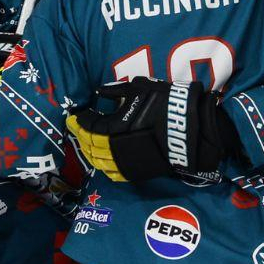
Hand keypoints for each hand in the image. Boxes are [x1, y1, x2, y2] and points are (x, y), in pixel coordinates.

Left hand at [66, 78, 241, 183]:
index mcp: (112, 129)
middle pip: (89, 145)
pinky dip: (103, 166)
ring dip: (89, 151)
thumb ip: (115, 92)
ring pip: (98, 161)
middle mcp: (114, 149)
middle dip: (81, 136)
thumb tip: (99, 92)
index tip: (74, 116)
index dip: (78, 121)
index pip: (88, 127)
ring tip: (86, 142)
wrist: (188, 129)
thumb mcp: (138, 90)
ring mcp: (124, 163)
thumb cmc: (164, 105)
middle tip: (77, 128)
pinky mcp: (135, 172)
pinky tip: (100, 159)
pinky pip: (112, 174)